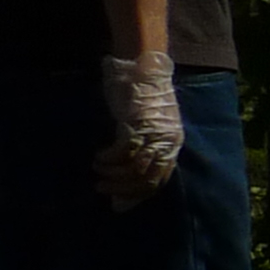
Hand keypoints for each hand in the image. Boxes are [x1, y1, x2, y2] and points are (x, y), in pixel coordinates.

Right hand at [95, 52, 180, 209]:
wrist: (144, 67)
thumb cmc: (141, 95)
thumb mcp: (146, 124)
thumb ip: (141, 145)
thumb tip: (123, 171)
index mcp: (172, 144)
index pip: (160, 179)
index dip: (138, 194)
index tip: (120, 202)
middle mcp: (167, 142)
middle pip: (147, 179)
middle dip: (123, 190)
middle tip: (102, 190)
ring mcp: (154, 134)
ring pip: (134, 169)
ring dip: (112, 176)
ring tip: (97, 172)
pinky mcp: (139, 125)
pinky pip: (123, 152)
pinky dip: (108, 159)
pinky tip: (98, 157)